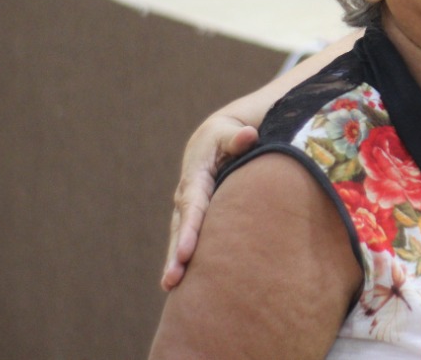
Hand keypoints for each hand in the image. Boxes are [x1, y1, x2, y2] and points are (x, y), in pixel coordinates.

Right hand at [161, 116, 259, 289]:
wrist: (210, 141)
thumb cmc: (225, 137)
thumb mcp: (230, 134)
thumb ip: (239, 138)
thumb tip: (249, 135)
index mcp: (196, 177)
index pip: (193, 208)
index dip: (191, 231)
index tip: (186, 254)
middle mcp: (187, 196)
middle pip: (182, 229)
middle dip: (177, 254)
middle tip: (173, 279)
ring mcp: (187, 208)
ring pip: (180, 238)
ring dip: (175, 262)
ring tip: (171, 286)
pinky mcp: (192, 218)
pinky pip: (185, 240)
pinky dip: (181, 259)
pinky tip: (178, 285)